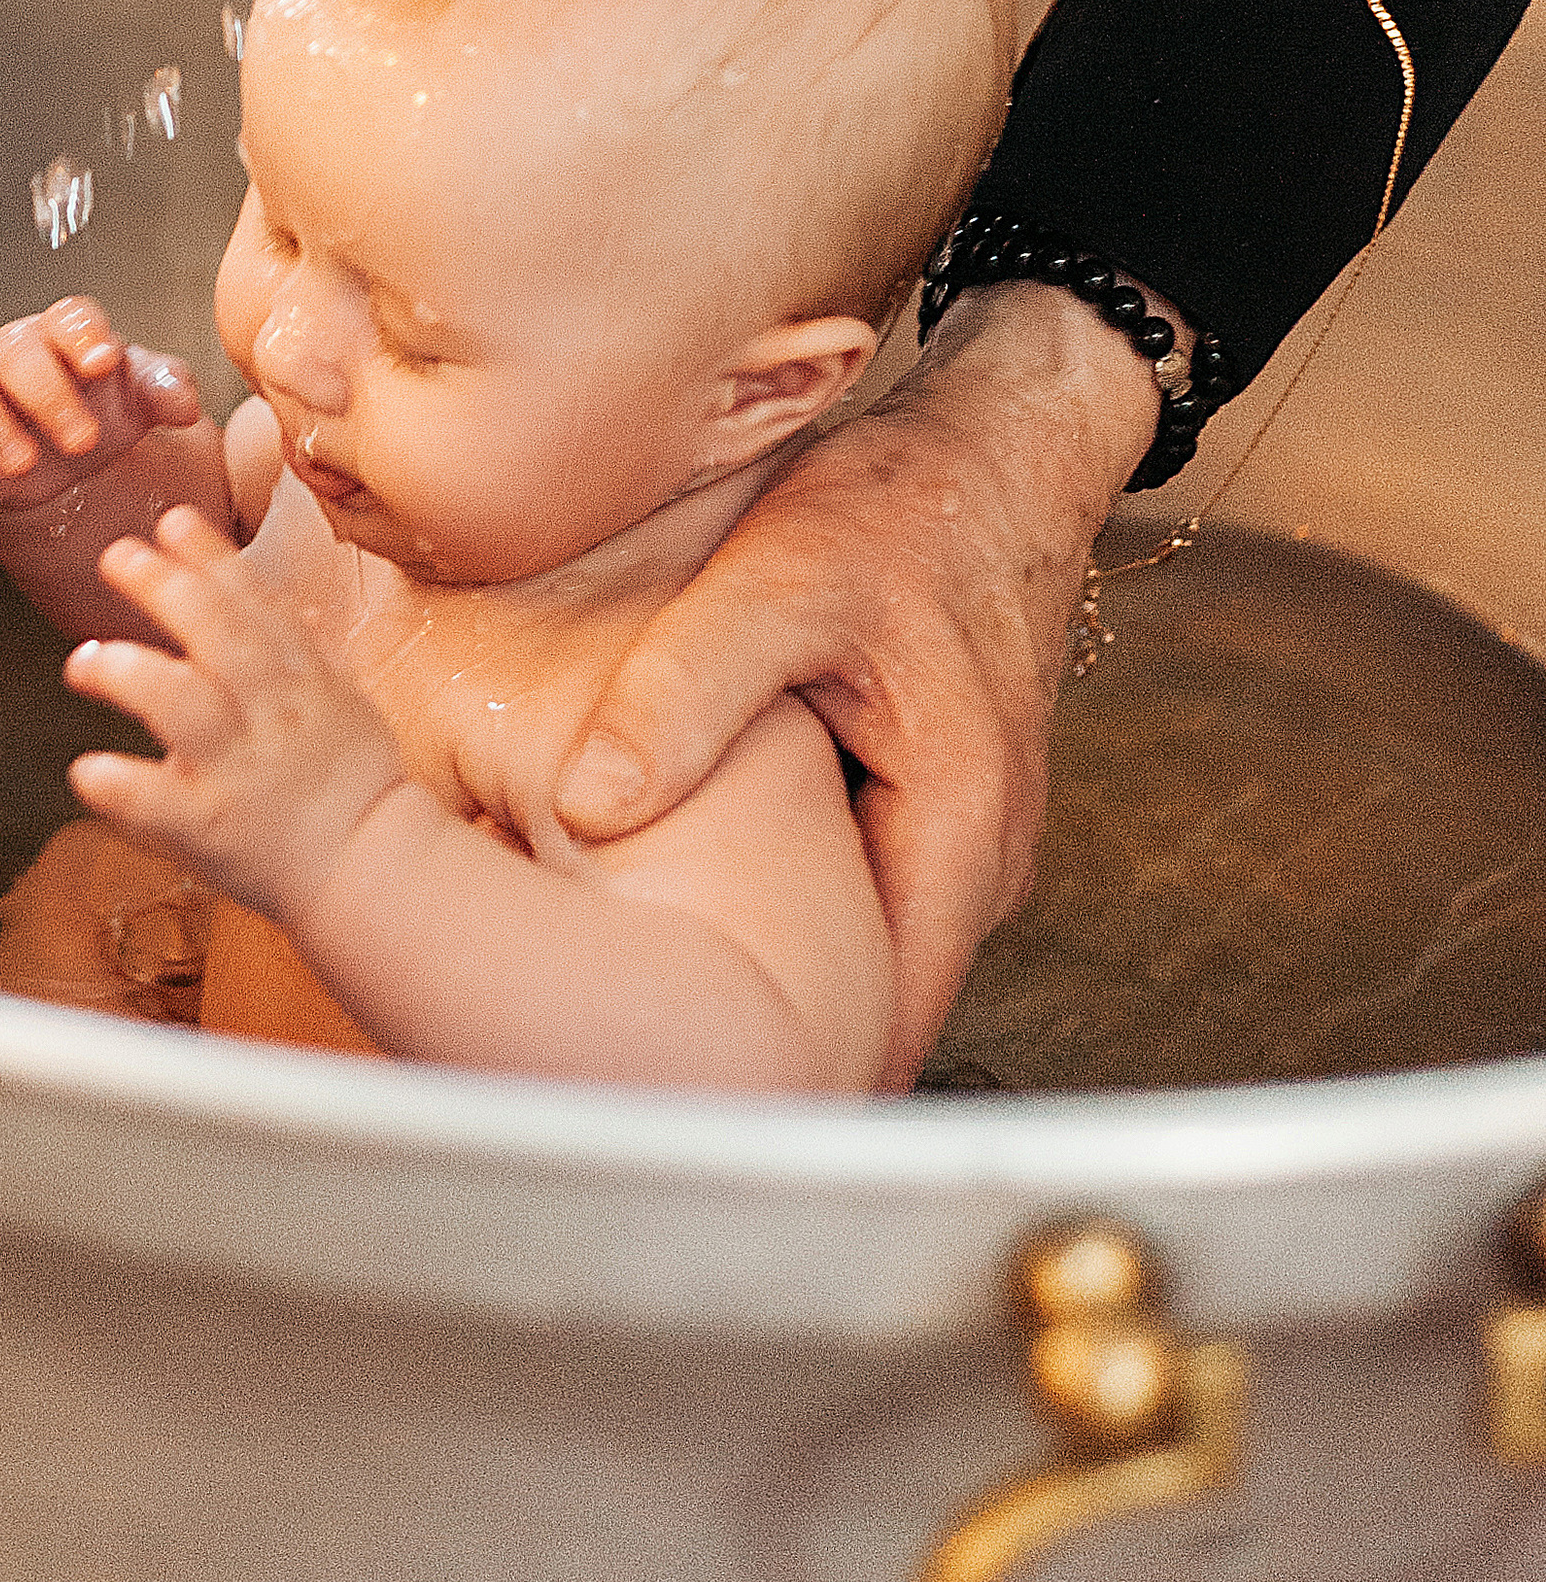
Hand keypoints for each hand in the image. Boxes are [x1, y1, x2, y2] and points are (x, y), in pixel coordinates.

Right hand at [0, 295, 206, 514]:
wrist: (68, 466)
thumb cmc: (104, 413)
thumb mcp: (141, 403)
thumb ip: (165, 390)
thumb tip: (184, 402)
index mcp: (64, 335)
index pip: (69, 318)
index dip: (84, 336)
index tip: (103, 363)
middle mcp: (9, 352)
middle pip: (16, 352)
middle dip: (48, 395)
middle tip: (83, 441)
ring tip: (21, 462)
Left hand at [66, 506, 410, 922]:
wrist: (371, 870)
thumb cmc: (351, 783)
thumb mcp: (343, 700)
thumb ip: (303, 649)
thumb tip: (279, 600)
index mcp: (302, 678)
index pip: (255, 602)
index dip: (210, 557)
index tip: (171, 522)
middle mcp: (271, 713)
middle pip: (217, 634)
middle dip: (163, 588)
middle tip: (116, 558)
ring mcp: (239, 769)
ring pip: (182, 704)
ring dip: (127, 672)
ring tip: (83, 661)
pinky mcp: (211, 826)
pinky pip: (157, 801)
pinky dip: (118, 783)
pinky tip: (87, 769)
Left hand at [553, 286, 1162, 1084]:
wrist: (993, 451)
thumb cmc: (904, 508)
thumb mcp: (782, 581)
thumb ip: (690, 691)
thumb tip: (588, 805)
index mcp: (956, 833)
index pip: (879, 1027)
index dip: (778, 1087)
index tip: (664, 1130)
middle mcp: (971, 868)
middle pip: (863, 1010)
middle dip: (757, 1057)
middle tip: (614, 1100)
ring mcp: (951, 847)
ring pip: (852, 958)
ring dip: (767, 991)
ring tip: (626, 1037)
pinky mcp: (917, 814)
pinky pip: (845, 899)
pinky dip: (778, 919)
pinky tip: (675, 921)